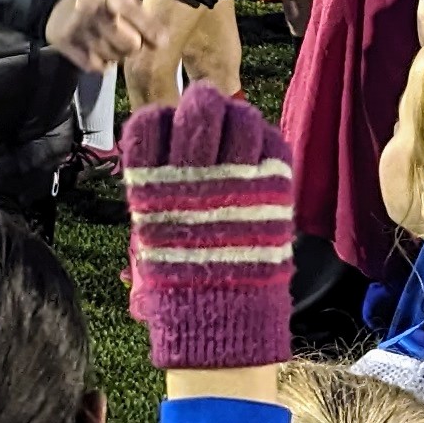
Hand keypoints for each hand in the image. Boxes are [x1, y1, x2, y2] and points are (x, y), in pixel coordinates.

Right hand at [43, 0, 156, 70]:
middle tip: (129, 39)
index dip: (152, 32)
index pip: (137, 17)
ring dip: (117, 54)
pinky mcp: (65, 44)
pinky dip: (101, 63)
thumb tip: (160, 41)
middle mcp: (92, 12)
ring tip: (111, 42)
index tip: (160, 42)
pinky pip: (94, 66)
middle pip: (129, 44)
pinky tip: (99, 51)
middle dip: (134, 45)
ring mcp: (77, 29)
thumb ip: (139, 14)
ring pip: (113, 57)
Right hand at [118, 84, 294, 370]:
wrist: (219, 316)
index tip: (168, 129)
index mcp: (152, 183)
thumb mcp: (153, 228)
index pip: (150, 123)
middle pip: (199, 109)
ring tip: (235, 136)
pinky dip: (264, 137)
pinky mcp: (273, 183)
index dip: (160, 120)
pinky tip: (256, 152)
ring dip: (236, 118)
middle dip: (202, 106)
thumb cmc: (180, 276)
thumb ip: (159, 184)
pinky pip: (271, 138)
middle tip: (206, 112)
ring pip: (238, 116)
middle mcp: (191, 172)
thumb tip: (171, 143)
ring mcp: (235, 174)